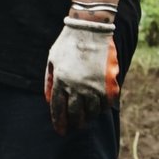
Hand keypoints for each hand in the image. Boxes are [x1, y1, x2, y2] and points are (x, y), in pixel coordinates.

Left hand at [44, 13, 120, 133]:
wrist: (90, 28)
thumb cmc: (68, 43)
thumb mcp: (52, 60)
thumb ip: (49, 81)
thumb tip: (48, 101)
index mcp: (61, 81)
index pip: (58, 109)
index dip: (59, 123)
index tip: (61, 131)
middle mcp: (77, 87)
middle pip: (75, 114)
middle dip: (74, 124)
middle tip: (74, 127)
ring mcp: (94, 86)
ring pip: (92, 112)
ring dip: (88, 117)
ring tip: (86, 119)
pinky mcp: (109, 83)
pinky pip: (106, 103)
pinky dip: (102, 108)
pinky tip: (99, 108)